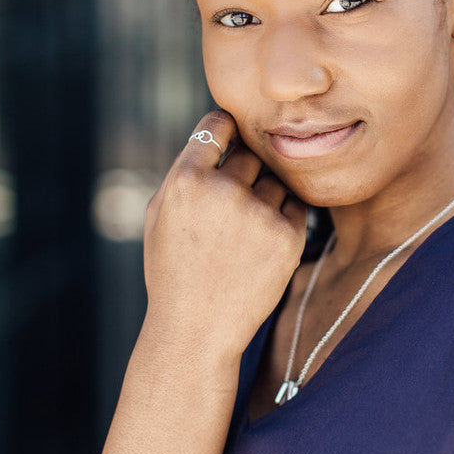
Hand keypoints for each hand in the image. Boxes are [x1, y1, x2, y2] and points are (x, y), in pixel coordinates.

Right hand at [143, 110, 306, 359]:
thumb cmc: (173, 269)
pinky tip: (259, 244)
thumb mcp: (159, 214)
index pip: (219, 123)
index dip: (226, 130)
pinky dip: (281, 218)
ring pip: (275, 181)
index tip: (229, 142)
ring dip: (265, 197)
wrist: (196, 330)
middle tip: (232, 206)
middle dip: (245, 173)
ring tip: (243, 233)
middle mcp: (224, 190)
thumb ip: (186, 169)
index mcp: (186, 179)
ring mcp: (259, 214)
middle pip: (251, 154)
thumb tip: (220, 130)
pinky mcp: (288, 236)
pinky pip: (295, 206)